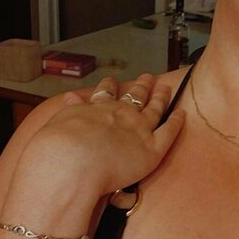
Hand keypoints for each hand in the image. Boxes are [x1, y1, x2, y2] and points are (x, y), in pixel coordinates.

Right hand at [20, 73, 184, 200]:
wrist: (73, 161)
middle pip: (134, 96)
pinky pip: (169, 132)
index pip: (106, 93)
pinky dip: (176, 122)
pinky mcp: (153, 149)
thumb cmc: (58, 149)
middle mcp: (120, 113)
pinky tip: (181, 115)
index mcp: (97, 108)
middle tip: (147, 77)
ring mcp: (139, 129)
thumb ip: (69, 110)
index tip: (112, 81)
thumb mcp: (58, 122)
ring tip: (166, 88)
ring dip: (160, 97)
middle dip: (141, 86)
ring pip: (154, 109)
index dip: (110, 86)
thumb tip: (70, 99)